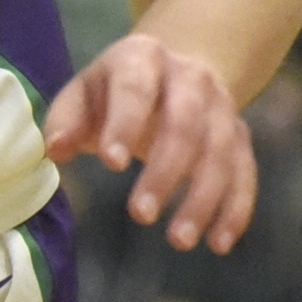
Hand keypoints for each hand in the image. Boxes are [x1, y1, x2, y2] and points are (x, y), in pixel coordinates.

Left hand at [45, 33, 259, 253]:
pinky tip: (220, 242)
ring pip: (220, 150)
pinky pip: (245, 170)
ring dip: (204, 197)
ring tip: (179, 241)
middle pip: (186, 121)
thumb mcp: (84, 94)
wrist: (175, 69)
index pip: (136, 87)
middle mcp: (190, 77)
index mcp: (143, 58)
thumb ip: (66, 120)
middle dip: (166, 169)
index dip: (126, 123)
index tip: (111, 165)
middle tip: (140, 215)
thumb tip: (57, 149)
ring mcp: (221, 105)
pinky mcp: (240, 134)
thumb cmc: (115, 92)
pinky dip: (237, 207)